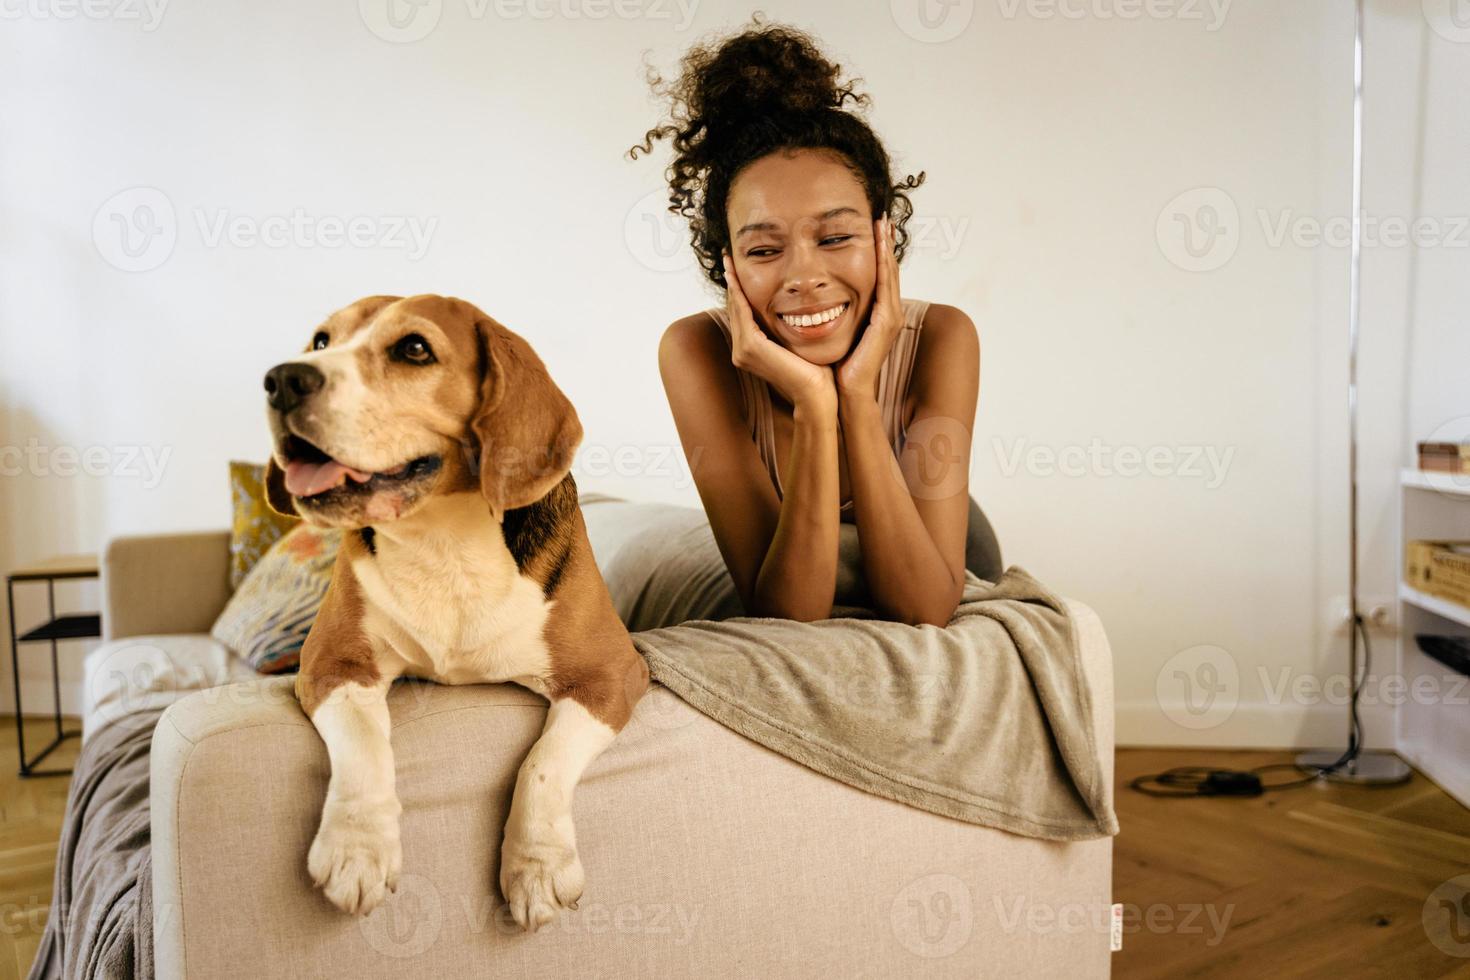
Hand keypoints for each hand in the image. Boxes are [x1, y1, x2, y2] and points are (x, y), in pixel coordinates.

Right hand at [722, 253, 834, 410]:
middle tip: (728, 258)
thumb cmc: (815, 372)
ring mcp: (743, 351)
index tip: (737, 269)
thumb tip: (798, 310)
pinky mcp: (752, 347)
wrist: (818, 394)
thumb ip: (789, 329)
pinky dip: (740, 293)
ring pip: (736, 308)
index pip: (743, 314)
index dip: (739, 290)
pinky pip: (743, 313)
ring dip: (733, 283)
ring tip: (730, 263)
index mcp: (751, 351)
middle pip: (735, 308)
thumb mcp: (797, 344)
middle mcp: (741, 351)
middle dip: (732, 282)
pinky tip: (739, 277)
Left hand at [835, 215, 902, 402]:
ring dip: (887, 248)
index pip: (877, 275)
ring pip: (890, 274)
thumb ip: (827, 312)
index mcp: (875, 313)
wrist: (842, 392)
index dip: (876, 251)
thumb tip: (808, 297)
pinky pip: (886, 288)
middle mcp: (887, 312)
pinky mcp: (886, 324)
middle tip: (882, 217)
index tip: (871, 227)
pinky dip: (884, 267)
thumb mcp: (830, 330)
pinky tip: (881, 249)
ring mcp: (890, 318)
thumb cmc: (834, 365)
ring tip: (884, 224)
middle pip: (887, 269)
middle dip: (885, 243)